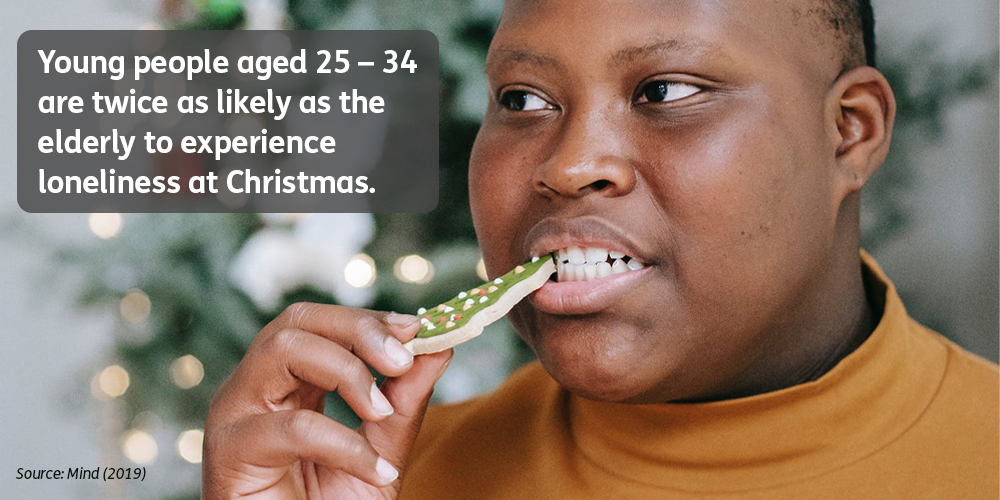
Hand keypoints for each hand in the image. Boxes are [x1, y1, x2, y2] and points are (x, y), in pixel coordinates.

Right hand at [202, 302, 452, 498]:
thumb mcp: (382, 451)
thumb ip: (405, 402)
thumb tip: (439, 346)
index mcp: (285, 382)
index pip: (320, 323)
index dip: (368, 319)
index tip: (416, 328)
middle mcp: (253, 389)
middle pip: (296, 321)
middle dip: (358, 329)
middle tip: (403, 359)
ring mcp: (235, 415)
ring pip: (282, 350)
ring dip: (346, 371)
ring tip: (381, 413)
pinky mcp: (229, 453)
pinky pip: (293, 427)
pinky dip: (345, 445)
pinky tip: (377, 471)